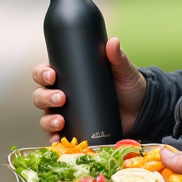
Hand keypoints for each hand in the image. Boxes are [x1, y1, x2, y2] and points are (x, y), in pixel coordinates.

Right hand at [31, 37, 145, 141]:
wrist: (140, 110)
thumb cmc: (128, 86)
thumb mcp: (122, 70)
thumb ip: (117, 57)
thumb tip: (113, 42)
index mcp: (68, 75)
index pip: (45, 72)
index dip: (42, 73)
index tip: (52, 75)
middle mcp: (62, 93)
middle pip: (40, 95)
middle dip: (45, 97)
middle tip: (61, 98)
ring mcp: (67, 113)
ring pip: (45, 116)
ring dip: (48, 120)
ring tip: (60, 121)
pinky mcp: (74, 130)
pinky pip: (56, 136)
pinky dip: (53, 138)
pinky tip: (56, 140)